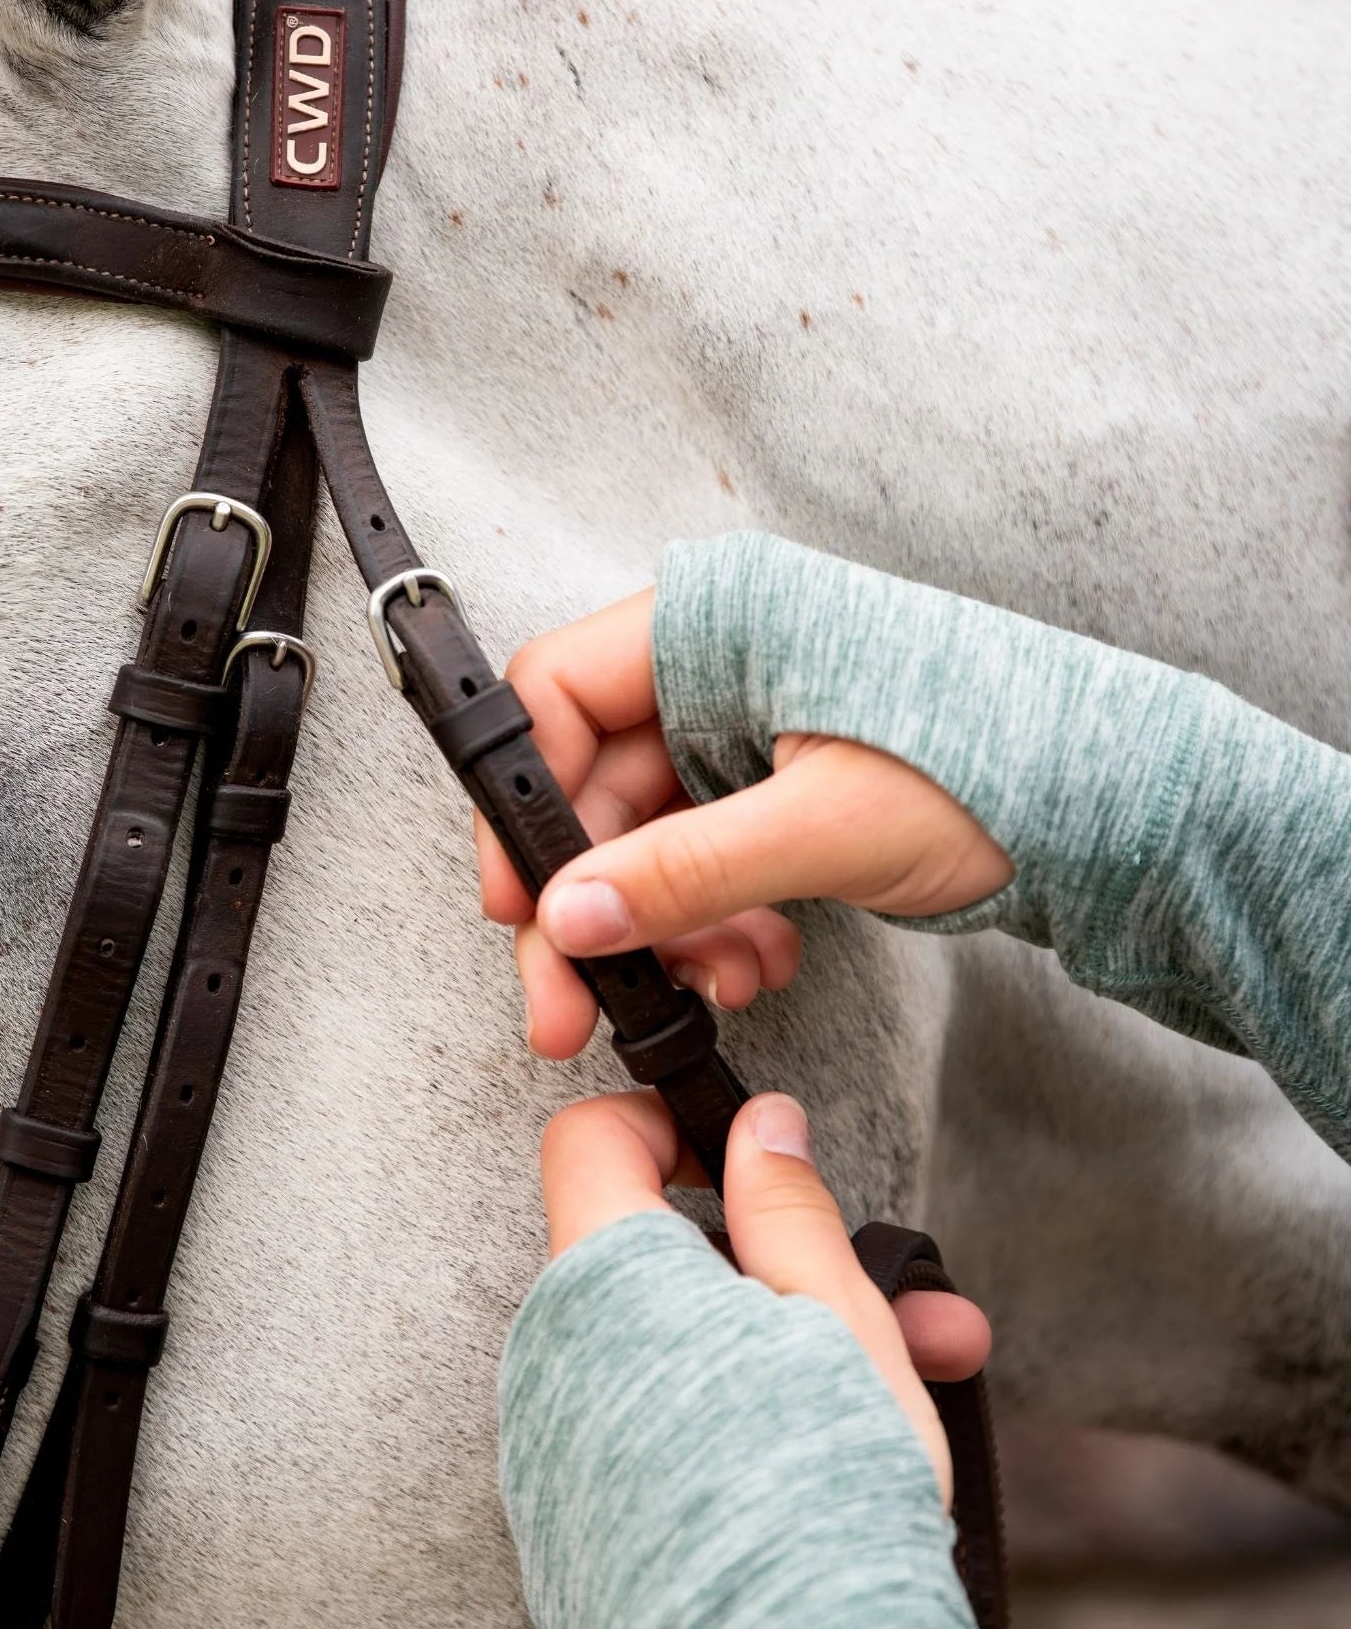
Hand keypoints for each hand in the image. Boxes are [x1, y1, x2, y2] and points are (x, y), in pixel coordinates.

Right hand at [477, 587, 1012, 1055]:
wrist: (1110, 802)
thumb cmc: (997, 760)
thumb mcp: (823, 824)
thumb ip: (685, 871)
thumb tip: (570, 915)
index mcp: (719, 623)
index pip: (558, 694)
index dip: (523, 803)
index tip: (519, 903)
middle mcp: (720, 665)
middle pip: (594, 784)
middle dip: (588, 902)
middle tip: (568, 1004)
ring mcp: (750, 728)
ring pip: (649, 835)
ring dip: (663, 925)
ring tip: (714, 984)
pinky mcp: (781, 786)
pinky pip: (706, 856)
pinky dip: (715, 919)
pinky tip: (756, 961)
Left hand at [542, 1089, 993, 1504]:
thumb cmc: (831, 1487)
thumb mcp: (836, 1318)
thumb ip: (784, 1206)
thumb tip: (757, 1122)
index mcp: (606, 1283)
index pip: (589, 1142)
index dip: (665, 1130)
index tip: (746, 1166)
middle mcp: (551, 1361)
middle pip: (649, 1265)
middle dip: (772, 1271)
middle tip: (894, 1310)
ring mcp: (549, 1458)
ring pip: (660, 1362)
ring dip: (765, 1360)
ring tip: (894, 1412)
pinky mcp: (564, 1540)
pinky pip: (635, 1447)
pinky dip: (715, 1438)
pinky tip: (812, 1479)